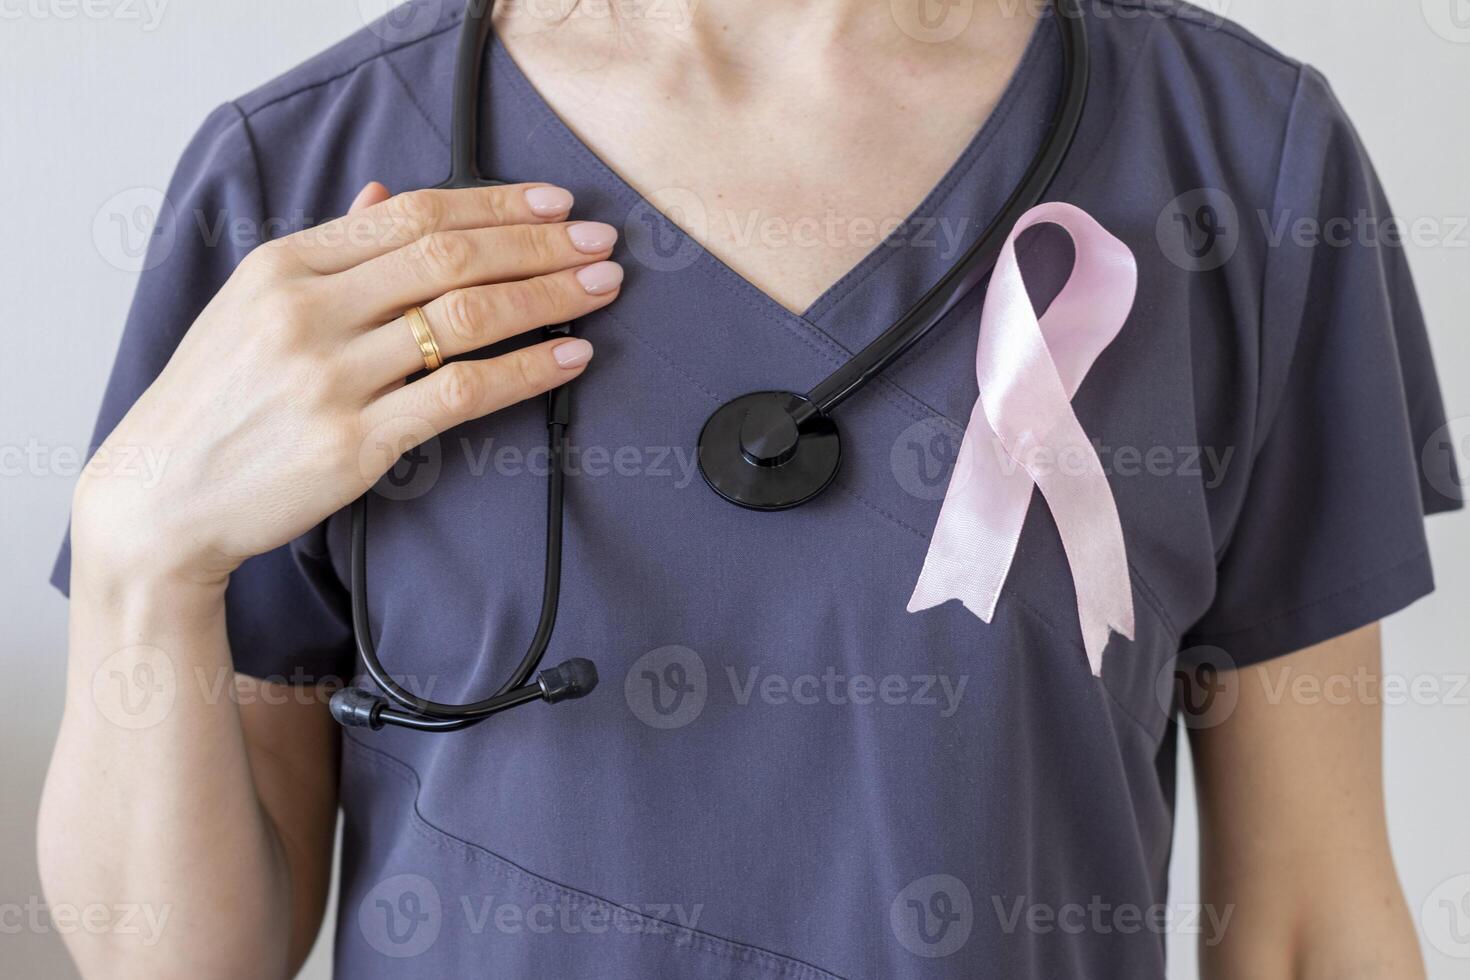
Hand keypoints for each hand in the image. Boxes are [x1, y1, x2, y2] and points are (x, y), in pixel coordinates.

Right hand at [73, 181, 622, 587]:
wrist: (162, 497)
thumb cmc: (215, 400)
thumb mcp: (250, 306)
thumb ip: (327, 253)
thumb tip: (386, 199)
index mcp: (283, 267)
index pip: (413, 216)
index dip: (496, 206)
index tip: (557, 206)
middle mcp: (306, 312)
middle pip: (449, 259)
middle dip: (539, 246)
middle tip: (603, 244)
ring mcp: (329, 378)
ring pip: (465, 320)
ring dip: (548, 297)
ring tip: (601, 289)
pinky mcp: (354, 444)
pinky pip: (462, 395)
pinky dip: (526, 371)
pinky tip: (571, 357)